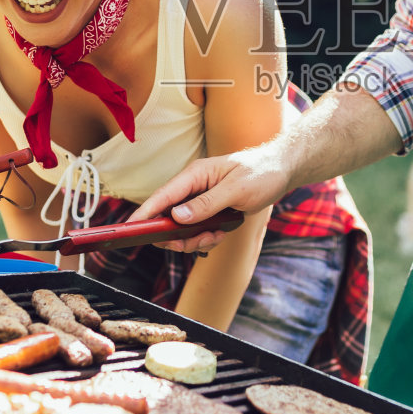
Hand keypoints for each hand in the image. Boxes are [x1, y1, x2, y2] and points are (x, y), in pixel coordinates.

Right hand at [128, 145, 293, 253]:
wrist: (281, 170)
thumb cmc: (261, 172)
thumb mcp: (235, 190)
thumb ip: (206, 204)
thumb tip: (177, 217)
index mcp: (195, 175)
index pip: (163, 195)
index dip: (145, 213)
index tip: (131, 228)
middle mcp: (193, 187)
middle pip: (168, 216)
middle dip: (177, 235)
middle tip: (191, 243)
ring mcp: (201, 199)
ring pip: (182, 228)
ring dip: (195, 239)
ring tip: (214, 236)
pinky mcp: (209, 210)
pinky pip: (198, 230)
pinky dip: (207, 237)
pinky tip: (221, 233)